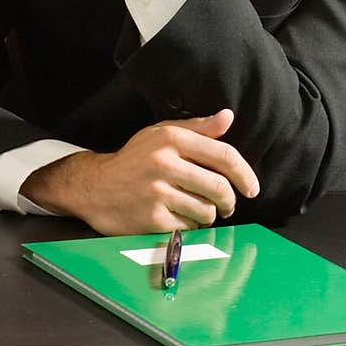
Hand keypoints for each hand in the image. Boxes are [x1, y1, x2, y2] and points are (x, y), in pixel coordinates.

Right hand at [20, 109, 259, 235]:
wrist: (94, 186)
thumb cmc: (134, 160)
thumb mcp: (161, 134)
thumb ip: (197, 127)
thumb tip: (228, 116)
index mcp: (172, 138)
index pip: (224, 156)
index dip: (245, 174)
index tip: (252, 187)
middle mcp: (164, 163)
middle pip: (219, 188)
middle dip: (228, 201)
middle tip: (226, 205)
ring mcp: (156, 193)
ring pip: (206, 211)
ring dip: (206, 215)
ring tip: (193, 208)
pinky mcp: (151, 219)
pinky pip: (188, 229)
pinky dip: (189, 228)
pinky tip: (176, 218)